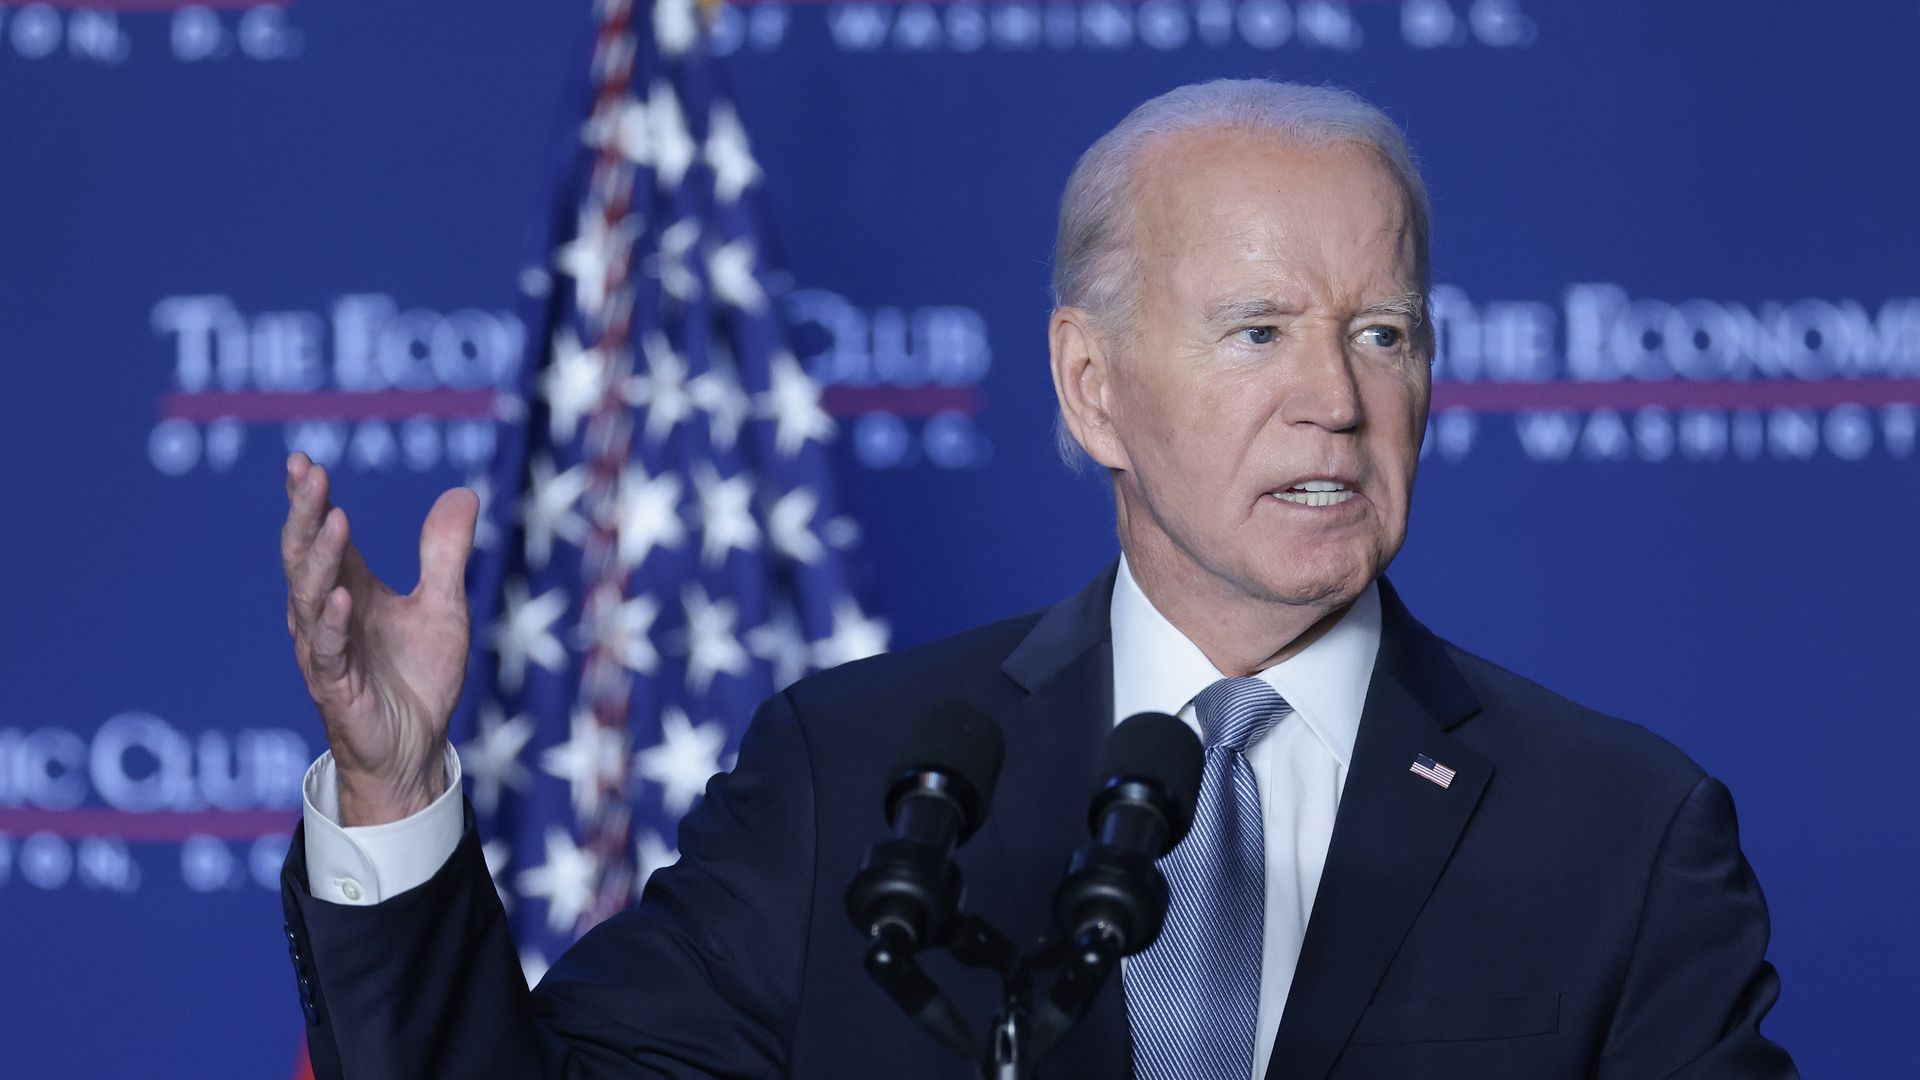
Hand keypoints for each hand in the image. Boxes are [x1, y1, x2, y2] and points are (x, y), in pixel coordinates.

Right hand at [281, 453, 478, 825]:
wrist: (415, 749)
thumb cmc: (418, 678)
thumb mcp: (443, 606)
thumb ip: (445, 552)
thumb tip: (463, 492)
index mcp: (348, 589)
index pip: (321, 536)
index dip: (310, 500)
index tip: (303, 461)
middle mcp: (327, 614)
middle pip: (305, 556)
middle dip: (305, 514)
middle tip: (308, 474)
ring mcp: (326, 650)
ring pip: (309, 597)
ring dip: (320, 558)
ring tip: (332, 519)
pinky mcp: (336, 687)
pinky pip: (329, 650)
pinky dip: (333, 621)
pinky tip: (342, 595)